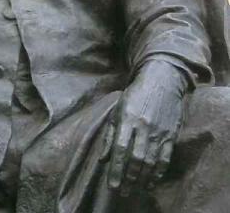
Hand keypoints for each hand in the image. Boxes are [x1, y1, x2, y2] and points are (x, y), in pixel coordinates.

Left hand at [101, 60, 186, 195]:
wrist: (161, 81)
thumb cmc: (135, 95)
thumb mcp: (118, 109)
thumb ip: (110, 134)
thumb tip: (103, 159)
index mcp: (127, 119)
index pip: (120, 149)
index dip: (116, 170)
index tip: (112, 186)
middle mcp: (143, 126)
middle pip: (135, 159)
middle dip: (128, 179)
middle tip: (123, 193)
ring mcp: (159, 131)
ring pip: (151, 161)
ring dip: (142, 179)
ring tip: (134, 190)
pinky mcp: (171, 135)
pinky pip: (165, 158)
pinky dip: (158, 173)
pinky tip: (151, 182)